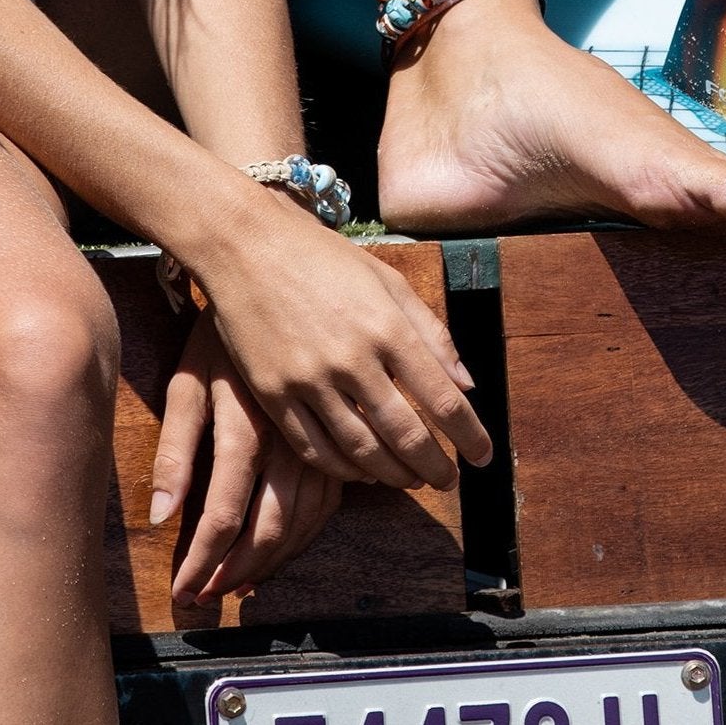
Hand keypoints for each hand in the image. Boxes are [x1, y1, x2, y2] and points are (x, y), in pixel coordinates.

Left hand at [150, 313, 343, 608]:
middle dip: (236, 570)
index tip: (184, 589)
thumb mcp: (186, 381)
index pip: (226, 511)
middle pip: (270, 527)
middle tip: (205, 596)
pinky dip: (301, 536)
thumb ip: (176, 449)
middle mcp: (289, 439)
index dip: (205, 557)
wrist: (271, 283)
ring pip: (302, 523)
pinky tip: (275, 551)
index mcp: (246, 424)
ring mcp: (319, 441)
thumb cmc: (216, 335)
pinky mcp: (334, 440)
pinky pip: (325, 504)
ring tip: (235, 584)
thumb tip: (162, 516)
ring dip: (270, 561)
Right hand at [184, 185, 492, 489]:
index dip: (470, 436)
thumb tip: (467, 384)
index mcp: (386, 326)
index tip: (482, 456)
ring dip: (393, 474)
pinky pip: (313, 448)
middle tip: (447, 481)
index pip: (443, 400)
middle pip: (405, 435)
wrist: (243, 243)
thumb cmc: (321, 256)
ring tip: (409, 479)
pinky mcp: (272, 392)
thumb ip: (431, 331)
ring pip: (361, 450)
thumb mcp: (386, 279)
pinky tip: (361, 470)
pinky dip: (344, 469)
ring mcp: (307, 379)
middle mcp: (350, 358)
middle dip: (435, 468)